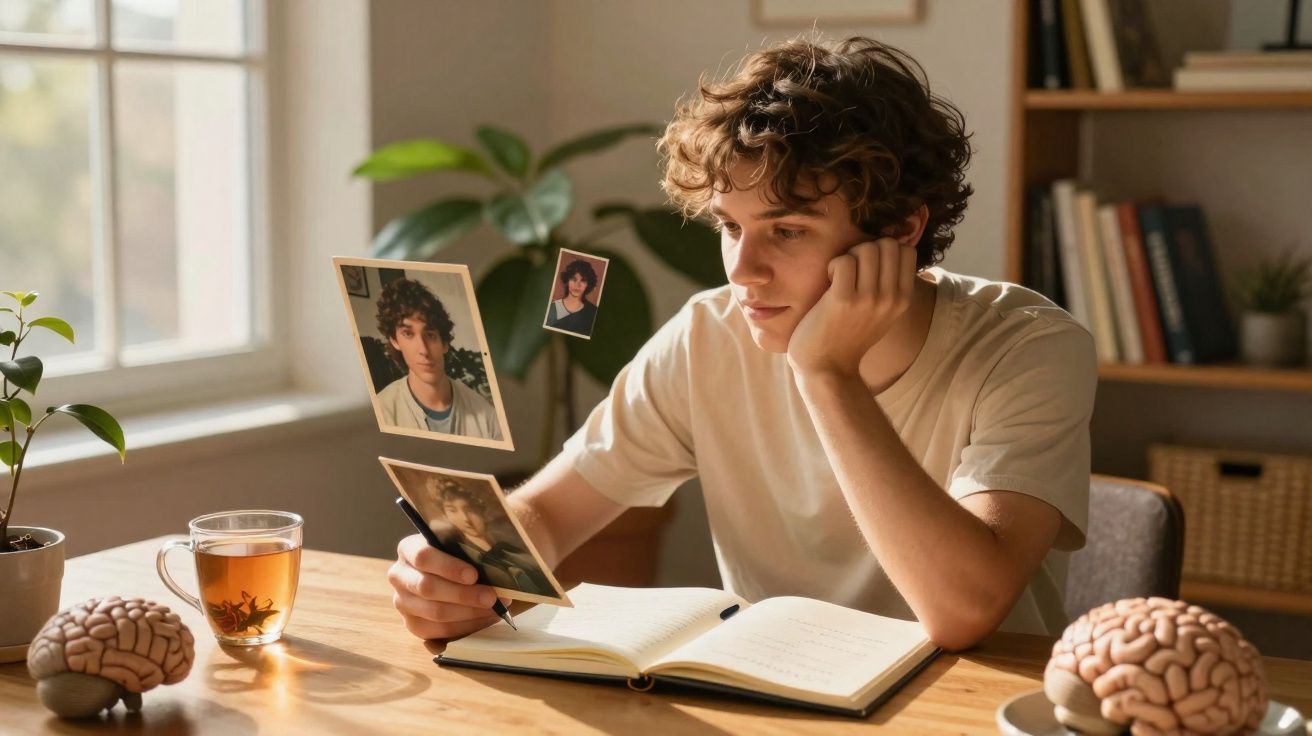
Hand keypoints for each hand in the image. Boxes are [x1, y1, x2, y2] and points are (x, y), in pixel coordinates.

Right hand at [388, 534, 508, 639]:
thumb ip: (468, 548)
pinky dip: (466, 626)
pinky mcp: (412, 624)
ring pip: (435, 612)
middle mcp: (399, 576)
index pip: (423, 556)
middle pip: (428, 588)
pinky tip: (485, 618)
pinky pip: (439, 630)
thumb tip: (495, 563)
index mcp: (408, 549)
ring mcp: (402, 602)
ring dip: (469, 612)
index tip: (473, 575)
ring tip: (494, 609)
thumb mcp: (457, 544)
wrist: (443, 574)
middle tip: (491, 597)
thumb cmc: (456, 555)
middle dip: (463, 594)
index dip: (449, 567)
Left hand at [786, 238, 917, 377]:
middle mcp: (891, 299)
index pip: (907, 250)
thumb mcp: (883, 314)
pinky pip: (844, 261)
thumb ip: (890, 286)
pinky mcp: (843, 300)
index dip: (885, 250)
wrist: (827, 368)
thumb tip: (890, 248)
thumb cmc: (849, 336)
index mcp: (903, 300)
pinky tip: (829, 282)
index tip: (869, 269)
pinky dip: (834, 265)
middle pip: (887, 245)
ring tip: (840, 277)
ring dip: (849, 257)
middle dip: (865, 250)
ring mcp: (869, 300)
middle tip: (851, 271)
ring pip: (866, 249)